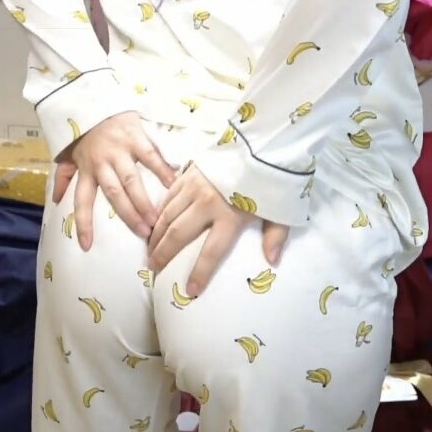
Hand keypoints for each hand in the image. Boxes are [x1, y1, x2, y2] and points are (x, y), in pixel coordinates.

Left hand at [52, 112, 176, 249]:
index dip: (83, 224)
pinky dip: (161, 170)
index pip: (81, 201)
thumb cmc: (83, 129)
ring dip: (144, 201)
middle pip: (114, 194)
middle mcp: (101, 162)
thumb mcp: (67, 152)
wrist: (93, 96)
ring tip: (156, 220)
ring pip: (131, 180)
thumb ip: (64, 176)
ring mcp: (119, 149)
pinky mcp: (135, 136)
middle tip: (143, 234)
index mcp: (85, 168)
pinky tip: (172, 185)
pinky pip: (150, 156)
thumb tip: (57, 200)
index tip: (86, 246)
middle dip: (128, 215)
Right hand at [148, 165, 289, 296]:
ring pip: (168, 214)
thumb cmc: (273, 178)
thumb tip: (272, 262)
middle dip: (164, 254)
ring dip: (157, 234)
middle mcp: (208, 202)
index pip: (211, 252)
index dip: (200, 273)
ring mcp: (195, 186)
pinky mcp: (190, 172)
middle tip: (154, 268)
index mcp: (231, 215)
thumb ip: (276, 236)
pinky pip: (168, 195)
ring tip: (150, 250)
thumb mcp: (281, 209)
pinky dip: (160, 211)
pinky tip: (154, 222)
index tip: (190, 291)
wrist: (263, 140)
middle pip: (179, 234)